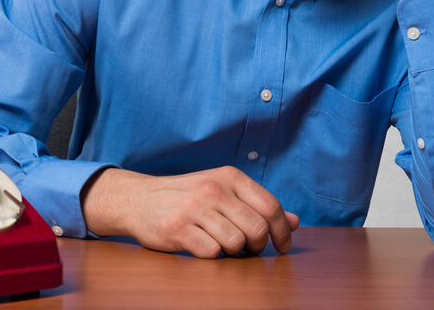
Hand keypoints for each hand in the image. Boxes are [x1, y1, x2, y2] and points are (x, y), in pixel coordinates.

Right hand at [81, 166, 299, 257]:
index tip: (281, 247)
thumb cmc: (186, 197)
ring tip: (221, 245)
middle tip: (246, 249)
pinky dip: (212, 256)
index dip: (282, 232)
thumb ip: (257, 205)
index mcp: (229, 176)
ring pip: (236, 244)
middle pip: (257, 229)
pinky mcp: (178, 229)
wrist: (139, 199)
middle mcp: (214, 189)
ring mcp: (195, 208)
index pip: (270, 206)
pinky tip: (202, 246)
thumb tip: (295, 222)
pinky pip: (212, 253)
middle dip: (256, 246)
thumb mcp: (222, 192)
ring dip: (232, 252)